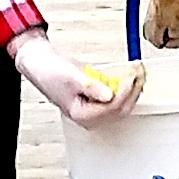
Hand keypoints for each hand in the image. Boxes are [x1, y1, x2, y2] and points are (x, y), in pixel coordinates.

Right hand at [7, 29, 137, 129]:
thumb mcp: (71, 76)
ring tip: (137, 71)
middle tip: (140, 71)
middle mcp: (89, 117)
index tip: (132, 74)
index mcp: (81, 115)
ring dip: (132, 89)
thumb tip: (109, 95)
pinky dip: (124, 87)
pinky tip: (129, 76)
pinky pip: (116, 99)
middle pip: (120, 109)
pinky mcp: (96, 101)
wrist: (39, 61)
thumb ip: (91, 87)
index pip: (112, 107)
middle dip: (133, 90)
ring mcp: (93, 110)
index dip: (125, 91)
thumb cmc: (49, 70)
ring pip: (121, 105)